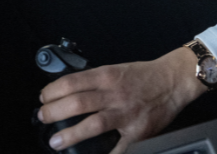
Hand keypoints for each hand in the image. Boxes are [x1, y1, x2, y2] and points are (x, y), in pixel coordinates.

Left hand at [36, 47, 206, 152]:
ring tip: (56, 141)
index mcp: (107, 76)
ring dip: (71, 134)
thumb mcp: (115, 69)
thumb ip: (94, 81)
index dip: (52, 91)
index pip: (72, 82)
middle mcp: (115, 94)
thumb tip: (68, 92)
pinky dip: (105, 153)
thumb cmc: (144, 76)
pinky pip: (118, 147)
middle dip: (54, 112)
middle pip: (77, 103)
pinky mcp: (138, 131)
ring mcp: (126, 113)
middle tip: (43, 118)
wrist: (173, 80)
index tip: (43, 98)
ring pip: (93, 124)